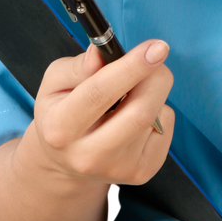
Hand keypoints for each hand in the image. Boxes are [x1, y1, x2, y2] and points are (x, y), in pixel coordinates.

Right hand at [31, 40, 174, 188]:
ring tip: (131, 92)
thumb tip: (100, 54)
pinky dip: (159, 111)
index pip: (100, 94)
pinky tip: (135, 116)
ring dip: (153, 91)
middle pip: (139, 111)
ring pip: (156, 117)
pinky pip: (166, 128)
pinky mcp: (142, 172)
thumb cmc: (61, 113)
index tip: (156, 47)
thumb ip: (77, 67)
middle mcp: (88, 155)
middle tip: (155, 56)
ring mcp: (118, 168)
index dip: (131, 68)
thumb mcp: (55, 83)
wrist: (66, 163)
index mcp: (60, 128)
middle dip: (156, 76)